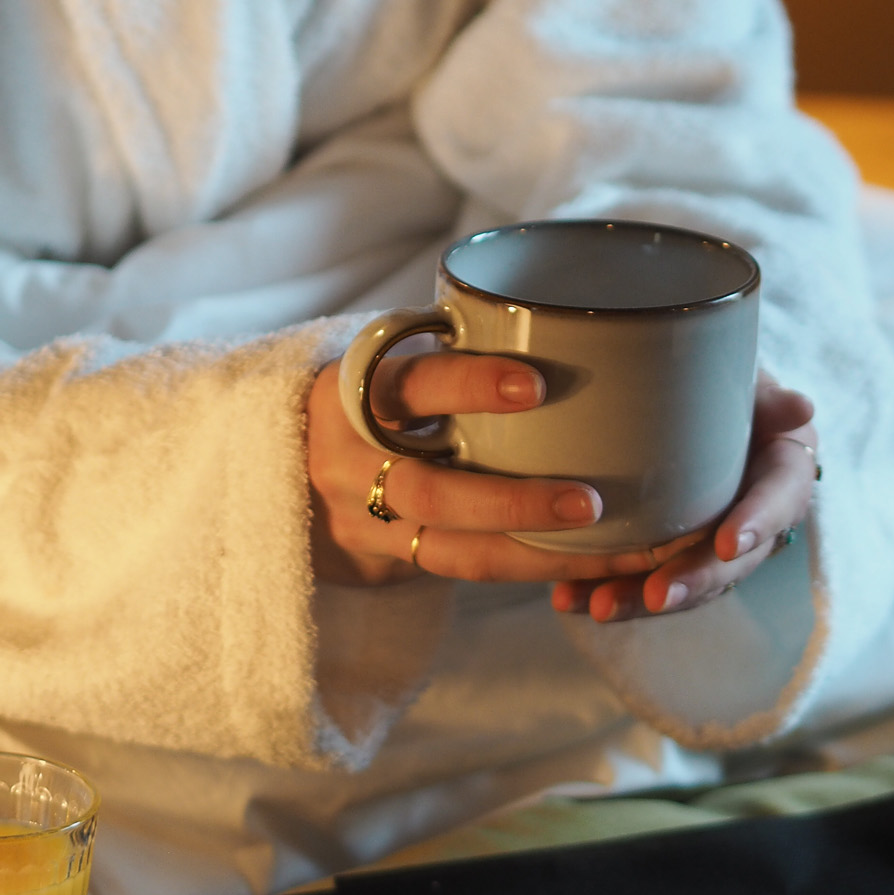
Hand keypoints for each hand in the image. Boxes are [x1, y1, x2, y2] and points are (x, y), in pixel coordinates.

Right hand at [306, 354, 670, 586]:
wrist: (288, 457)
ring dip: (533, 551)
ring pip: (450, 549)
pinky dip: (527, 567)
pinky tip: (583, 563)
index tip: (536, 386)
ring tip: (605, 546)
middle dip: (513, 502)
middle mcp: (350, 461)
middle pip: (429, 492)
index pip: (409, 386)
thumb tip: (570, 324)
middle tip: (590, 501)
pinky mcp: (386, 559)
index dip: (468, 386)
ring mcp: (363, 519)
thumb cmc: (376, 391)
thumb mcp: (392, 356)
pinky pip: (462, 570)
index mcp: (354, 390)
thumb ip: (453, 345)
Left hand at [549, 376, 818, 622]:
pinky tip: (569, 599)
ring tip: (601, 607)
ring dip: (640, 598)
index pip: (779, 503)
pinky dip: (607, 590)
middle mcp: (754, 521)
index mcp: (782, 477)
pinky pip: (643, 582)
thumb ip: (768, 398)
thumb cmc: (725, 387)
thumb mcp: (748, 384)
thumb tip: (801, 406)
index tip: (726, 543)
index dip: (756, 524)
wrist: (694, 404)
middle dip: (693, 580)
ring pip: (684, 582)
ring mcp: (710, 545)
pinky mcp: (671, 557)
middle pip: (730, 561)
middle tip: (656, 595)